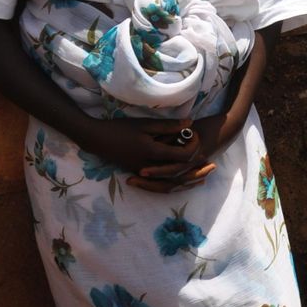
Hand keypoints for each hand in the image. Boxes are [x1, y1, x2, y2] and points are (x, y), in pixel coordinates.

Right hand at [78, 116, 199, 177]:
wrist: (97, 140)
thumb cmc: (121, 128)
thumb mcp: (145, 124)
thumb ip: (168, 126)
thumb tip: (190, 123)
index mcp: (153, 154)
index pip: (182, 156)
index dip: (193, 146)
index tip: (196, 134)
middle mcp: (151, 168)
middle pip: (180, 173)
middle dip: (196, 168)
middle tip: (209, 159)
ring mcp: (145, 173)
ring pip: (172, 182)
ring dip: (189, 179)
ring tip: (203, 175)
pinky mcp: (140, 174)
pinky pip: (162, 182)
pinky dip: (176, 180)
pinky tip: (183, 175)